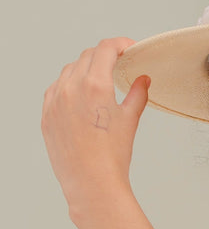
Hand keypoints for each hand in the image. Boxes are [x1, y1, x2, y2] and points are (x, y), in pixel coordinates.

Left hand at [41, 37, 148, 213]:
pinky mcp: (47, 115)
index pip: (105, 49)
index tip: (128, 48)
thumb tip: (142, 80)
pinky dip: (69, 86)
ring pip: (69, 71)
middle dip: (104, 56)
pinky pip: (55, 89)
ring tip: (99, 81)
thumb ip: (137, 94)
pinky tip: (80, 98)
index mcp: (94, 85)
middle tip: (117, 64)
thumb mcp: (130, 121)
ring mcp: (55, 101)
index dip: (119, 44)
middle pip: (87, 56)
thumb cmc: (112, 157)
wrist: (92, 184)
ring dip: (85, 69)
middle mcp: (71, 88)